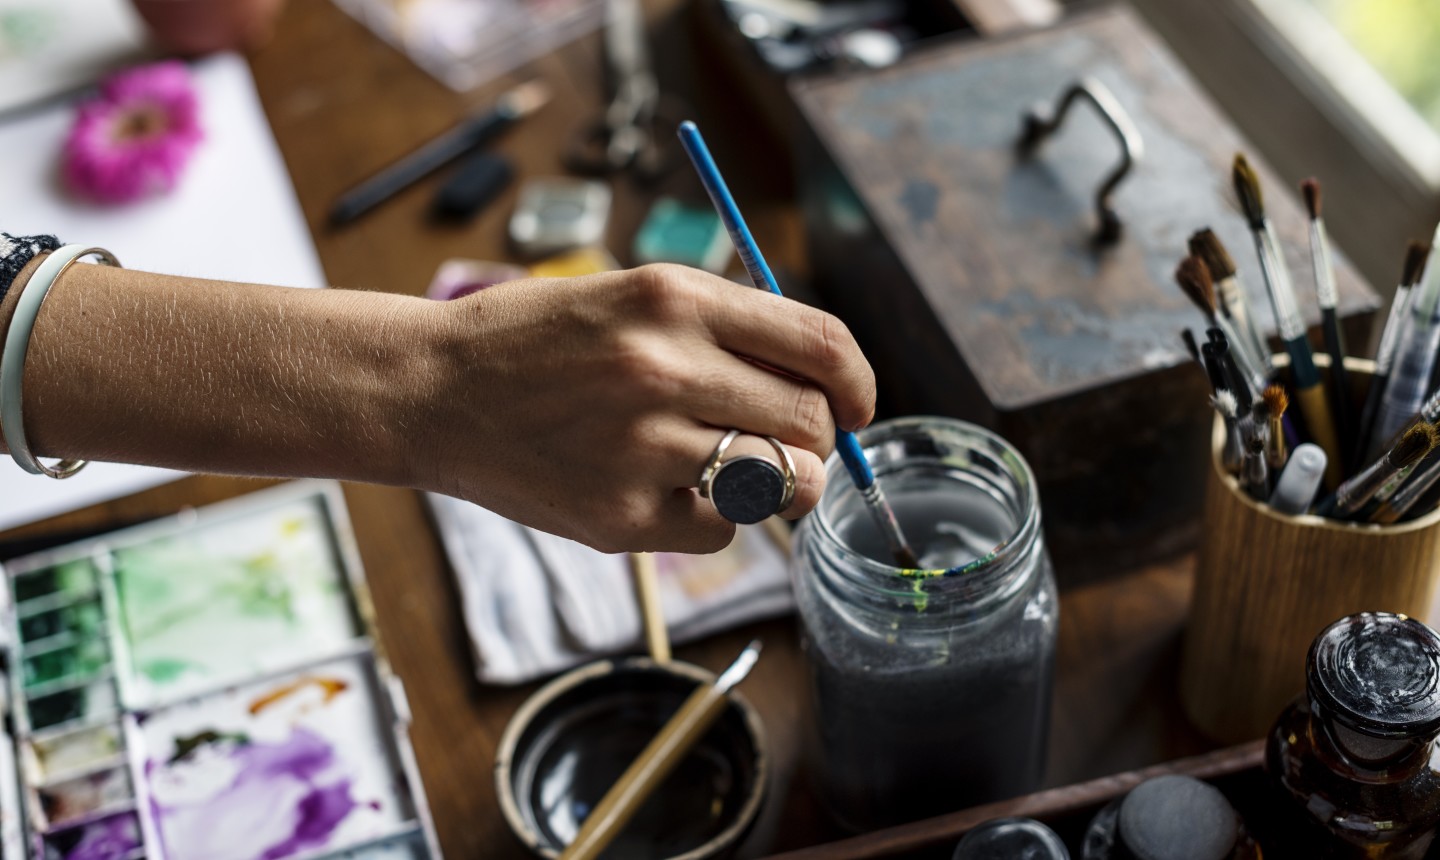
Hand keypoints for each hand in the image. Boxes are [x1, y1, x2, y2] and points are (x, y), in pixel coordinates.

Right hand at [418, 264, 875, 553]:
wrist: (431, 391)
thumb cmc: (537, 341)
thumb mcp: (631, 296)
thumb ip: (724, 329)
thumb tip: (824, 382)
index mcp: (674, 299)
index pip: (820, 343)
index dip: (858, 380)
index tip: (858, 403)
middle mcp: (664, 368)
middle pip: (810, 420)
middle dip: (817, 437)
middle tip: (787, 440)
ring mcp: (641, 447)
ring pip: (780, 482)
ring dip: (779, 482)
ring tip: (739, 468)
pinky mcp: (619, 517)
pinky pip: (723, 530)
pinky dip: (718, 517)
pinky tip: (671, 492)